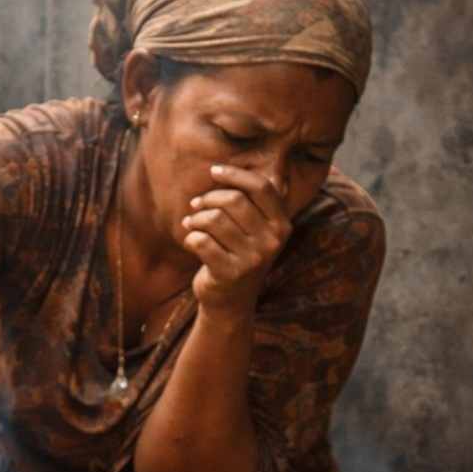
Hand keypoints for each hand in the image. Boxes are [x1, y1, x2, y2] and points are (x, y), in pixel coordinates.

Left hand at [182, 163, 291, 318]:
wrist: (231, 302)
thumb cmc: (238, 254)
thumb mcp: (254, 229)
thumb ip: (248, 201)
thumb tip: (221, 170)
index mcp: (282, 225)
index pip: (261, 187)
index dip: (235, 174)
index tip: (213, 171)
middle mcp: (272, 242)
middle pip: (234, 200)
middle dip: (208, 199)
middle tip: (195, 205)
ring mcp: (253, 259)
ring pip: (214, 220)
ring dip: (195, 219)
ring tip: (191, 223)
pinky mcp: (230, 273)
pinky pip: (201, 241)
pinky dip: (190, 238)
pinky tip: (190, 241)